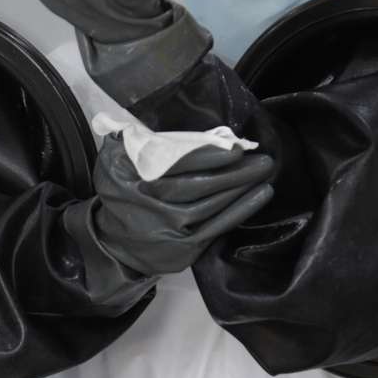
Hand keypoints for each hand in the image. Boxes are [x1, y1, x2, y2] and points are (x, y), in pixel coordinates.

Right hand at [91, 135, 274, 275]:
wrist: (114, 243)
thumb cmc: (121, 193)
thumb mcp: (116, 161)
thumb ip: (136, 140)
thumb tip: (174, 128)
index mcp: (132, 179)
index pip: (176, 166)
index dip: (208, 156)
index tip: (234, 148)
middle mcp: (150, 207)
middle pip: (198, 186)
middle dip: (234, 172)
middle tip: (262, 159)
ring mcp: (168, 231)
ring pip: (212, 206)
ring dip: (242, 188)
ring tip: (263, 172)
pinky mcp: (183, 249)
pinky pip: (216, 227)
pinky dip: (239, 211)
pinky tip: (259, 196)